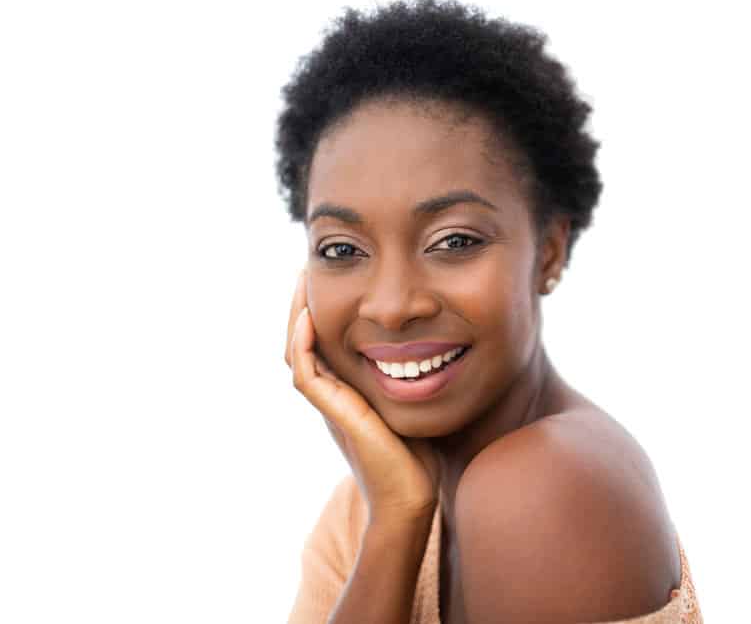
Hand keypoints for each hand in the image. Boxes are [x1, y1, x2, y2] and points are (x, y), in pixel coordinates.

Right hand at [285, 269, 441, 524]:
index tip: (330, 276)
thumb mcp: (413, 403)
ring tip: (302, 280)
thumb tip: (436, 345)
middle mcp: (332, 396)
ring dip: (296, 315)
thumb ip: (412, 377)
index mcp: (346, 392)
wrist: (411, 500)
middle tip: (306, 268)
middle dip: (303, 304)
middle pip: (303, 342)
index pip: (322, 343)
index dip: (320, 310)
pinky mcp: (336, 415)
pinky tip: (310, 317)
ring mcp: (330, 407)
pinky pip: (306, 375)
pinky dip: (303, 345)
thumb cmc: (419, 457)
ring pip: (296, 353)